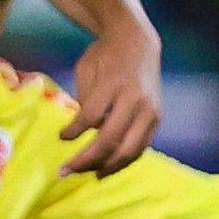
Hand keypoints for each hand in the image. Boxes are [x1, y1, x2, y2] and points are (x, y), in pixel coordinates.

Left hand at [59, 23, 162, 176]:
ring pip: (129, 150)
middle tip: (65, 171)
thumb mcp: (86, 69)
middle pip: (110, 139)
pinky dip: (124, 161)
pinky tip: (107, 167)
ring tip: (88, 175)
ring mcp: (150, 111)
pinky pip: (141, 148)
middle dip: (86, 160)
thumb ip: (86, 100)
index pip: (91, 116)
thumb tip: (85, 131)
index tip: (61, 137)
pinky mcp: (157, 120)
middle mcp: (136, 100)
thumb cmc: (105, 56)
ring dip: (107, 167)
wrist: (138, 43)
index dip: (73, 131)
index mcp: (115, 83)